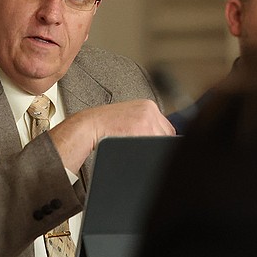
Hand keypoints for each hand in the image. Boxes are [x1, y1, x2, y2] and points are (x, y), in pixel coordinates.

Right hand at [49, 99, 174, 172]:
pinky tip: (133, 148)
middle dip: (155, 143)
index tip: (152, 143)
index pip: (166, 128)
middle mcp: (149, 110)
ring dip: (149, 148)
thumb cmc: (105, 124)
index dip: (159, 139)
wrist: (89, 126)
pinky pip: (152, 147)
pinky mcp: (141, 130)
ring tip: (132, 146)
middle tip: (138, 144)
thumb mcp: (129, 116)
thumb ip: (146, 123)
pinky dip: (145, 151)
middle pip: (166, 135)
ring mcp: (146, 120)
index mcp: (148, 105)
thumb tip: (160, 138)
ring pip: (160, 142)